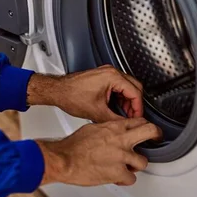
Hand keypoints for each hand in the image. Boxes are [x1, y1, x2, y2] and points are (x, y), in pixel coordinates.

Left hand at [27, 65, 143, 122]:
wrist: (58, 91)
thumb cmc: (71, 96)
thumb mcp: (96, 113)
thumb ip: (115, 120)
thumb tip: (125, 125)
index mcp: (112, 77)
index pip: (135, 92)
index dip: (138, 108)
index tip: (137, 117)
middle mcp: (111, 72)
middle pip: (134, 87)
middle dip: (134, 104)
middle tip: (132, 116)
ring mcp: (106, 73)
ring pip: (126, 87)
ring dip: (127, 101)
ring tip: (123, 114)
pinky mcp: (102, 77)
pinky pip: (117, 86)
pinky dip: (119, 97)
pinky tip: (115, 108)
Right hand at [35, 118, 161, 186]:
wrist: (64, 159)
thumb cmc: (72, 147)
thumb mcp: (90, 129)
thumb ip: (105, 130)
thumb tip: (109, 131)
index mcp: (113, 127)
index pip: (137, 121)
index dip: (143, 125)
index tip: (144, 129)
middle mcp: (121, 139)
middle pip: (150, 131)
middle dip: (156, 135)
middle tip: (156, 139)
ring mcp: (121, 156)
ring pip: (143, 161)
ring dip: (136, 165)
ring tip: (128, 167)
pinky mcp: (118, 172)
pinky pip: (131, 179)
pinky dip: (124, 180)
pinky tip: (118, 178)